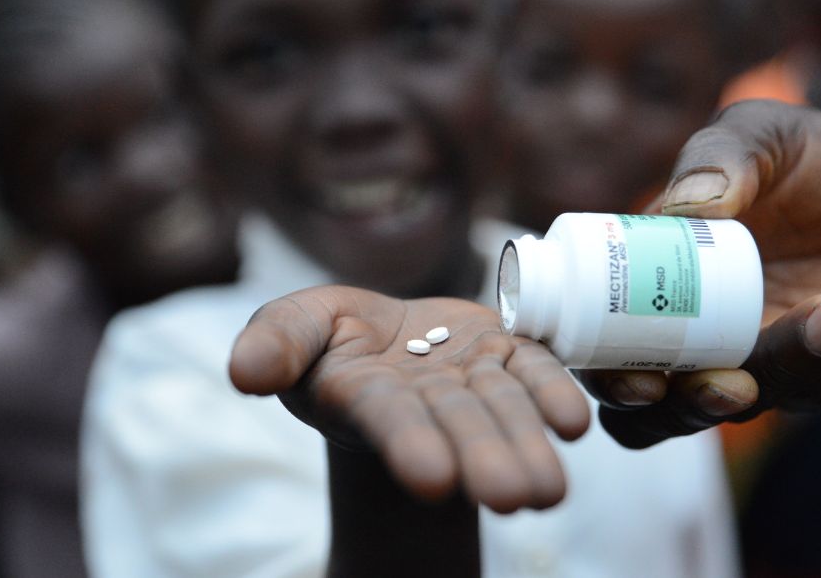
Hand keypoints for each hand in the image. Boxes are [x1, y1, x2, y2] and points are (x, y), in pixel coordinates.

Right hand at [229, 285, 590, 511]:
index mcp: (367, 393)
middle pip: (458, 426)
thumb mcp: (291, 325)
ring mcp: (471, 377)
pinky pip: (536, 372)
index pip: (390, 419)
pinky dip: (555, 396)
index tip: (433, 480)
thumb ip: (274, 343)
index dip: (410, 445)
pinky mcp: (507, 353)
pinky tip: (576, 425)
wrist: (387, 337)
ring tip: (549, 490)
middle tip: (513, 495)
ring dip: (527, 445)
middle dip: (484, 459)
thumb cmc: (330, 337)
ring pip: (503, 410)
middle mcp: (426, 396)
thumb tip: (244, 373)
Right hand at [583, 100, 820, 446]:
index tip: (636, 375)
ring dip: (787, 365)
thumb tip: (687, 206)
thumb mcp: (764, 135)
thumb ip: (720, 157)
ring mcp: (758, 361)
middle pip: (656, 414)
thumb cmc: (819, 161)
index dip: (604, 374)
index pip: (602, 349)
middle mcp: (694, 336)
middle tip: (723, 385)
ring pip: (748, 402)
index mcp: (655, 282)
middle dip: (682, 410)